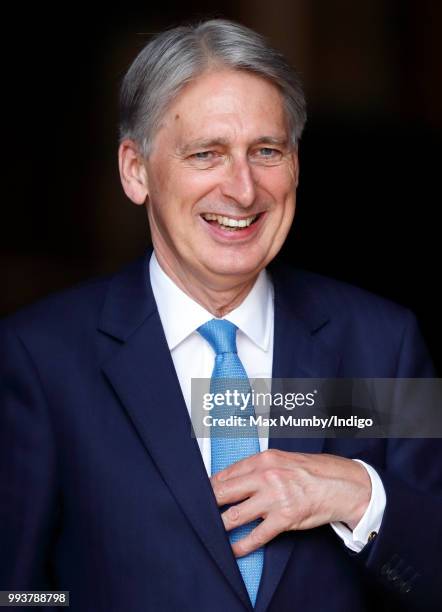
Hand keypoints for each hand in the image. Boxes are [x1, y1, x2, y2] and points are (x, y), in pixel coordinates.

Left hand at [210, 449, 370, 556]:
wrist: (342, 484)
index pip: (226, 473)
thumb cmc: (312, 471)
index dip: (210, 486)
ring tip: (210, 531)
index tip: (201, 494)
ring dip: (220, 525)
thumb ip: (258, 467)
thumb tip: (233, 477)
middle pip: (224, 492)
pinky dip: (242, 545)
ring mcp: (275, 498)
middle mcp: (266, 476)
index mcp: (263, 459)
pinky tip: (233, 549)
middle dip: (208, 504)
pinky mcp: (285, 518)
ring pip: (236, 515)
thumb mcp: (281, 459)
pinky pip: (257, 535)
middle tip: (198, 513)